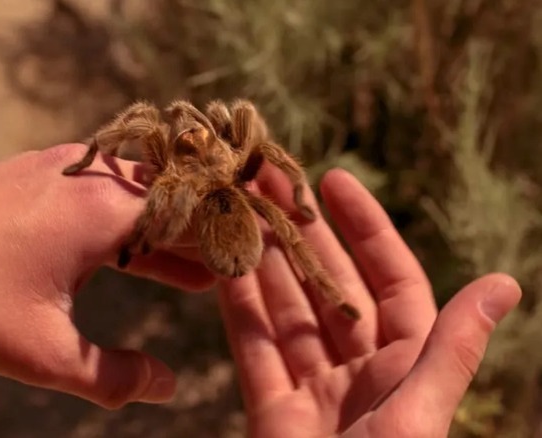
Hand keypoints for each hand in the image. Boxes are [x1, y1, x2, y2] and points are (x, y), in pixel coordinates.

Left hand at [0, 144, 214, 408]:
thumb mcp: (46, 354)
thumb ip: (114, 375)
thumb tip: (166, 387)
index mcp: (103, 210)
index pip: (189, 211)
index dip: (225, 236)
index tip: (253, 258)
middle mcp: (89, 175)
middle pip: (168, 198)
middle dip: (202, 236)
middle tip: (233, 268)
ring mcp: (60, 167)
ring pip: (135, 195)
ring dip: (165, 233)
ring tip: (195, 275)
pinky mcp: (35, 172)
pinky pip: (100, 190)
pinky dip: (127, 223)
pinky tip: (134, 253)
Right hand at [219, 167, 520, 436]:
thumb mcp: (420, 418)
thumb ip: (450, 351)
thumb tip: (506, 283)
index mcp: (409, 366)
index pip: (389, 279)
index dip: (365, 228)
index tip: (334, 180)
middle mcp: (363, 370)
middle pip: (329, 285)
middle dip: (302, 232)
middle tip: (270, 180)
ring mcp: (314, 388)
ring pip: (286, 310)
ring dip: (264, 261)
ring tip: (241, 210)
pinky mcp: (272, 409)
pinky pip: (253, 348)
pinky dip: (237, 308)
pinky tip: (222, 267)